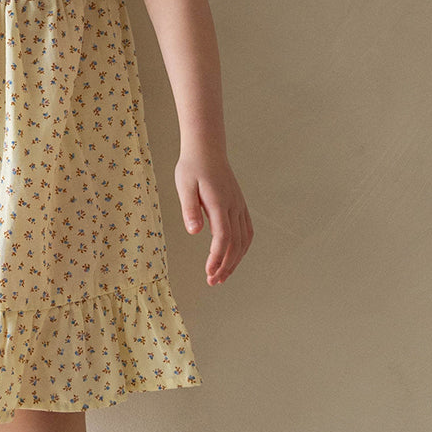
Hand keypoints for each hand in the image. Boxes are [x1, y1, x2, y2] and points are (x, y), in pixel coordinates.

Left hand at [173, 149, 252, 286]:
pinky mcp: (239, 205)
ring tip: (222, 275)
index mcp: (220, 203)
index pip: (223, 238)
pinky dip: (242, 248)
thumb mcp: (184, 185)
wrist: (206, 149)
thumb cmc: (192, 167)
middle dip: (226, 266)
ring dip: (235, 260)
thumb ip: (189, 209)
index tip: (208, 273)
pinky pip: (247, 231)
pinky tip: (233, 257)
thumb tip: (194, 232)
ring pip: (244, 240)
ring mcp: (239, 206)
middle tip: (213, 282)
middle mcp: (233, 206)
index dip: (217, 258)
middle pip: (235, 244)